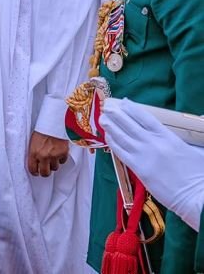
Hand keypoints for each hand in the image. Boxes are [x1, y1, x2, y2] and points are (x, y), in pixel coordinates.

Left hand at [27, 131, 68, 176]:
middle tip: (45, 168)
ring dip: (53, 164)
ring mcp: (54, 155)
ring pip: (55, 168)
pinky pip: (62, 161)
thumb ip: (33, 153)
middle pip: (45, 173)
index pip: (32, 169)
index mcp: (33, 152)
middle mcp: (44, 156)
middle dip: (45, 172)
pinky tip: (58, 152)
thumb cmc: (42, 130)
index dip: (34, 172)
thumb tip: (35, 162)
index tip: (36, 172)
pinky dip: (60, 158)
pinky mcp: (64, 153)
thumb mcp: (33, 142)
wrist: (53, 122)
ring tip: (52, 156)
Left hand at [100, 98, 203, 229]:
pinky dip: (113, 143)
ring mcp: (144, 156)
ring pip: (122, 136)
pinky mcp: (138, 169)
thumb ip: (182, 138)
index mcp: (168, 136)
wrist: (196, 195)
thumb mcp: (194, 149)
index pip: (146, 118)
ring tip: (102, 118)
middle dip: (116, 114)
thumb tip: (190, 122)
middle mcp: (153, 143)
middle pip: (130, 124)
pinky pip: (121, 153)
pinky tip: (107, 137)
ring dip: (111, 126)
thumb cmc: (197, 174)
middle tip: (107, 107)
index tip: (124, 102)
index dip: (132, 109)